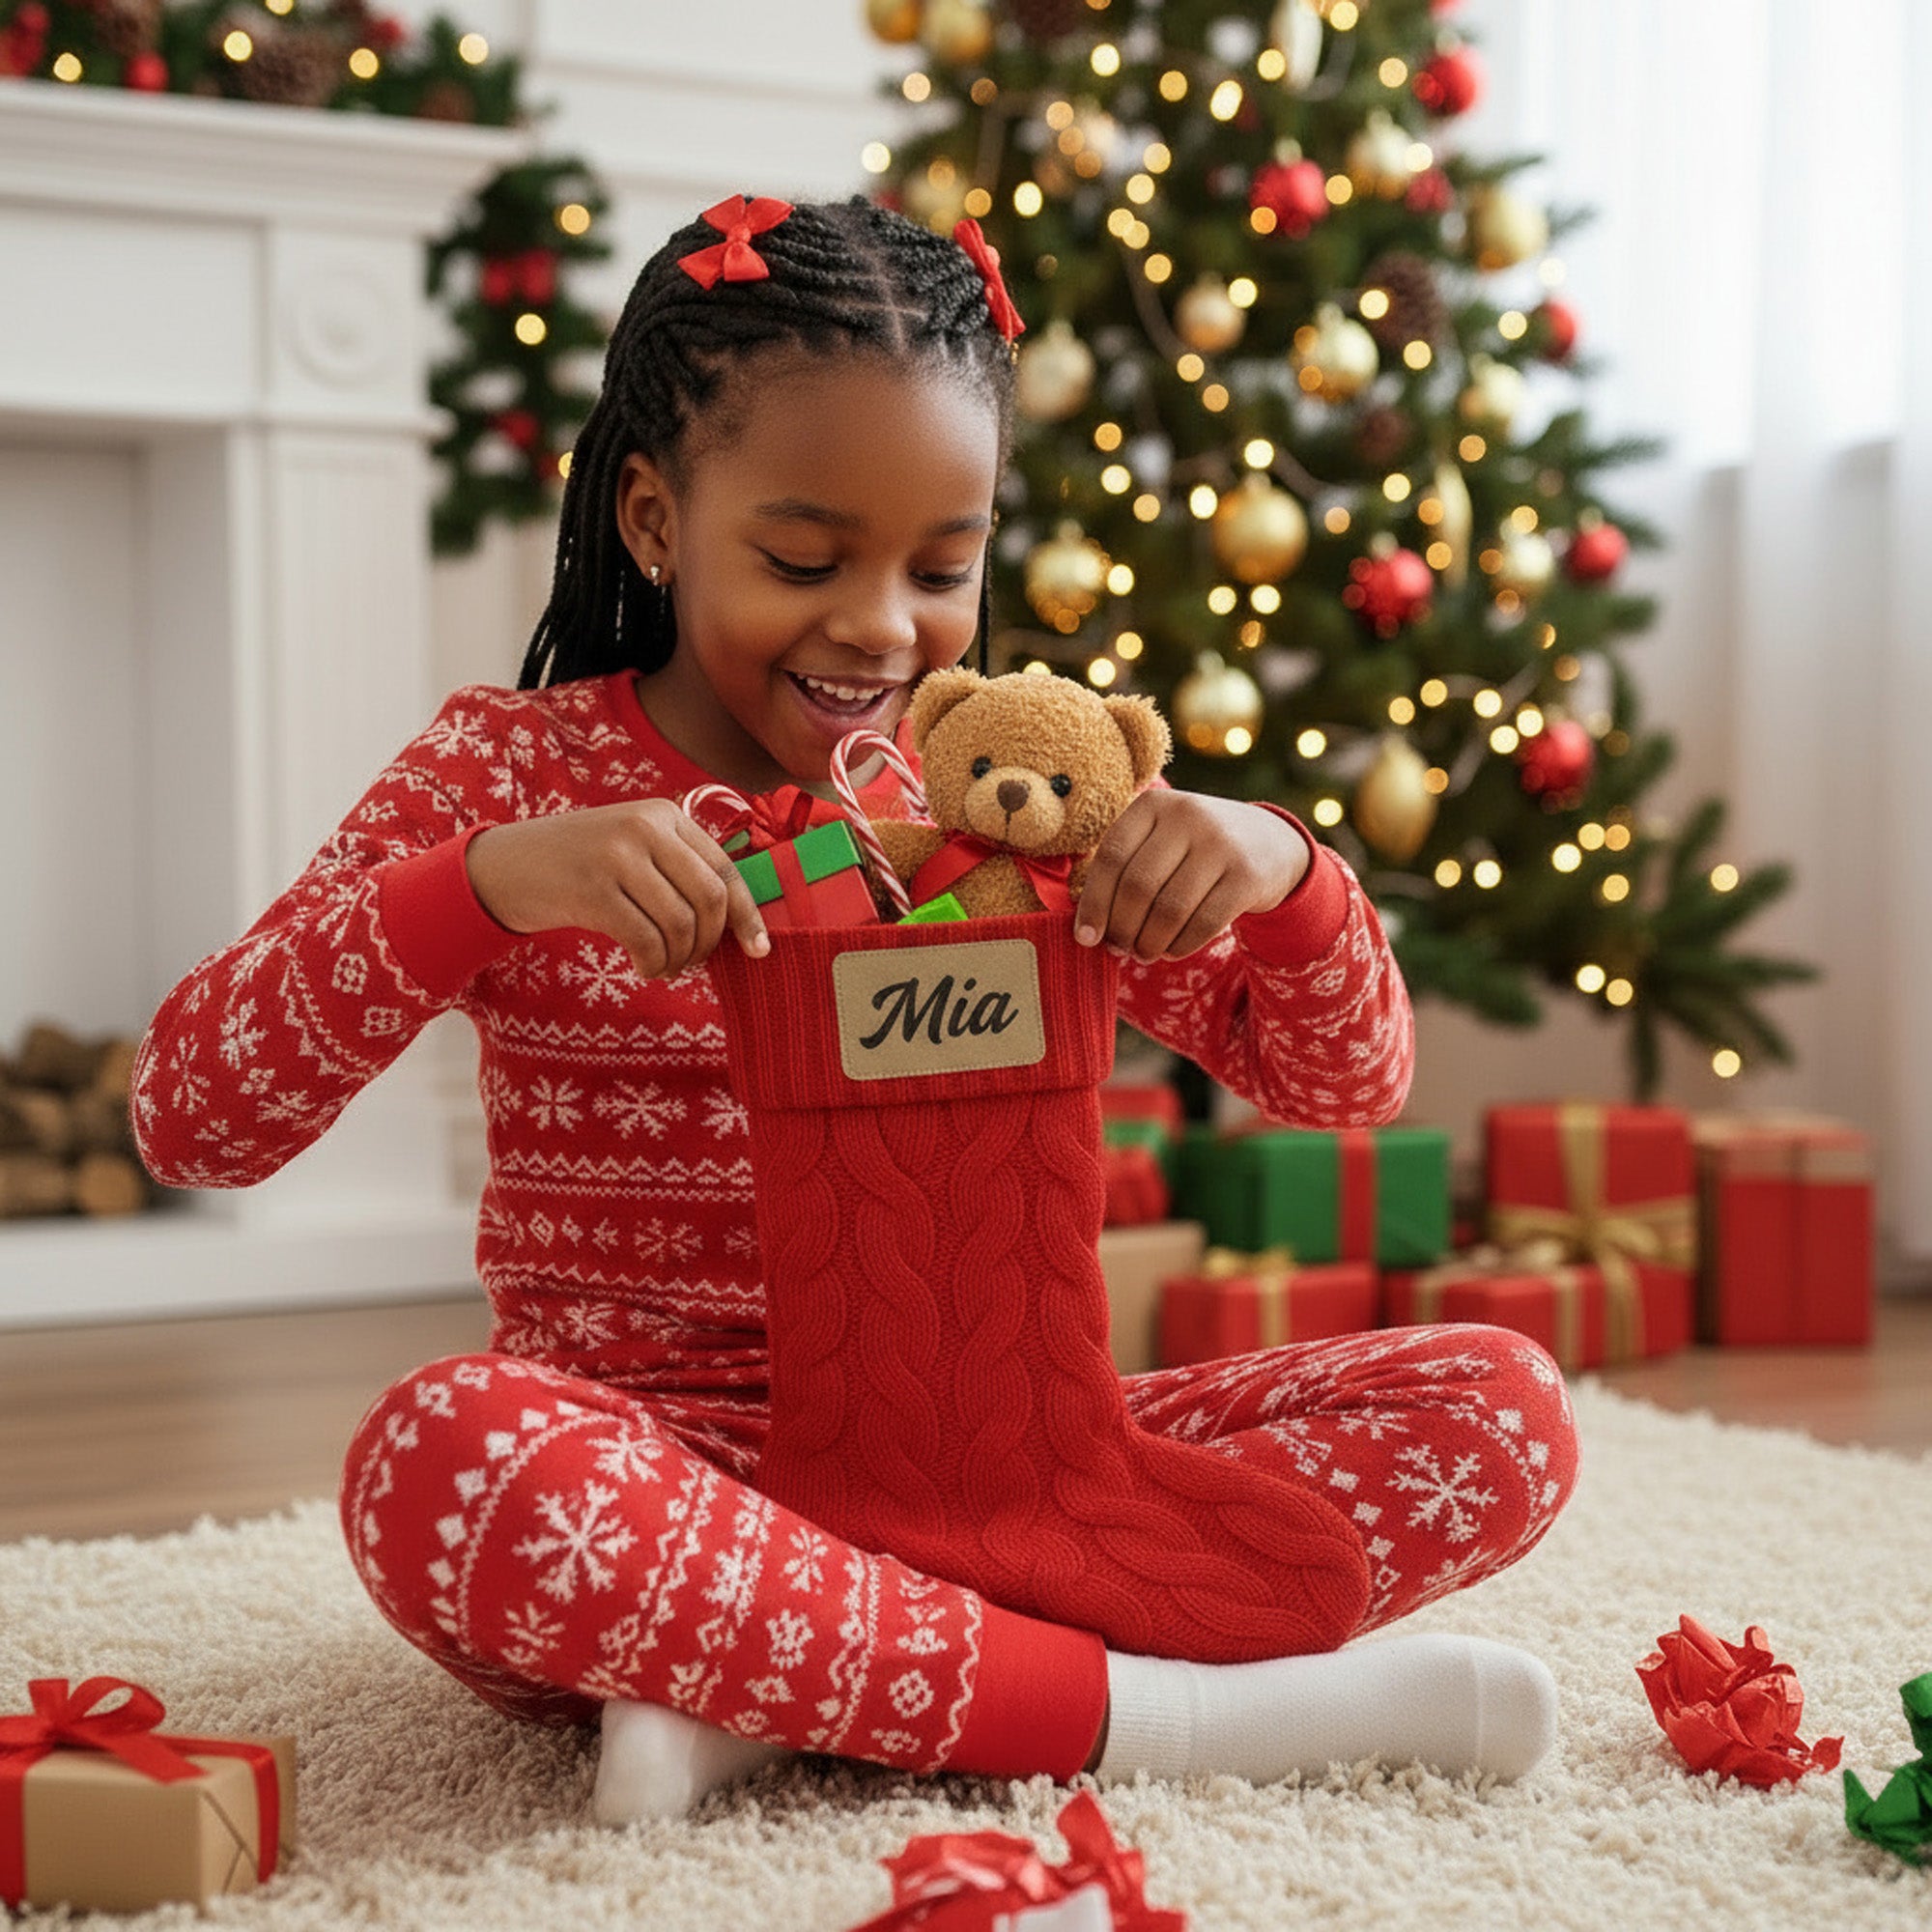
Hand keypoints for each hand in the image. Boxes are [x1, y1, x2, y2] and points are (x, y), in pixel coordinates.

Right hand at [465, 801, 769, 978]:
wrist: (505, 866)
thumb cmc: (582, 867)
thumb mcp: (633, 849)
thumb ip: (678, 869)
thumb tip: (735, 921)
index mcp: (665, 814)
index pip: (725, 868)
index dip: (748, 915)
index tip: (761, 949)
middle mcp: (645, 827)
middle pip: (710, 900)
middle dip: (710, 943)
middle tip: (692, 961)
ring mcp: (618, 855)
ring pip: (680, 924)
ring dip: (679, 959)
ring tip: (664, 966)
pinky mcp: (593, 889)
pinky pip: (647, 940)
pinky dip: (653, 964)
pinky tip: (644, 967)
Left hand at [1073, 791, 1309, 961]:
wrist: (1270, 842)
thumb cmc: (1193, 850)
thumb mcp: (1160, 839)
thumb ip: (1124, 869)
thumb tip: (1088, 930)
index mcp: (1154, 804)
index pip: (1112, 857)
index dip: (1093, 903)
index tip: (1086, 937)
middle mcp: (1188, 815)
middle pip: (1138, 886)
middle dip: (1122, 928)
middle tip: (1119, 949)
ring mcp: (1221, 843)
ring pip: (1169, 910)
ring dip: (1149, 943)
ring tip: (1143, 953)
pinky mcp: (1247, 875)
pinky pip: (1203, 924)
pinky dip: (1180, 946)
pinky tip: (1171, 950)